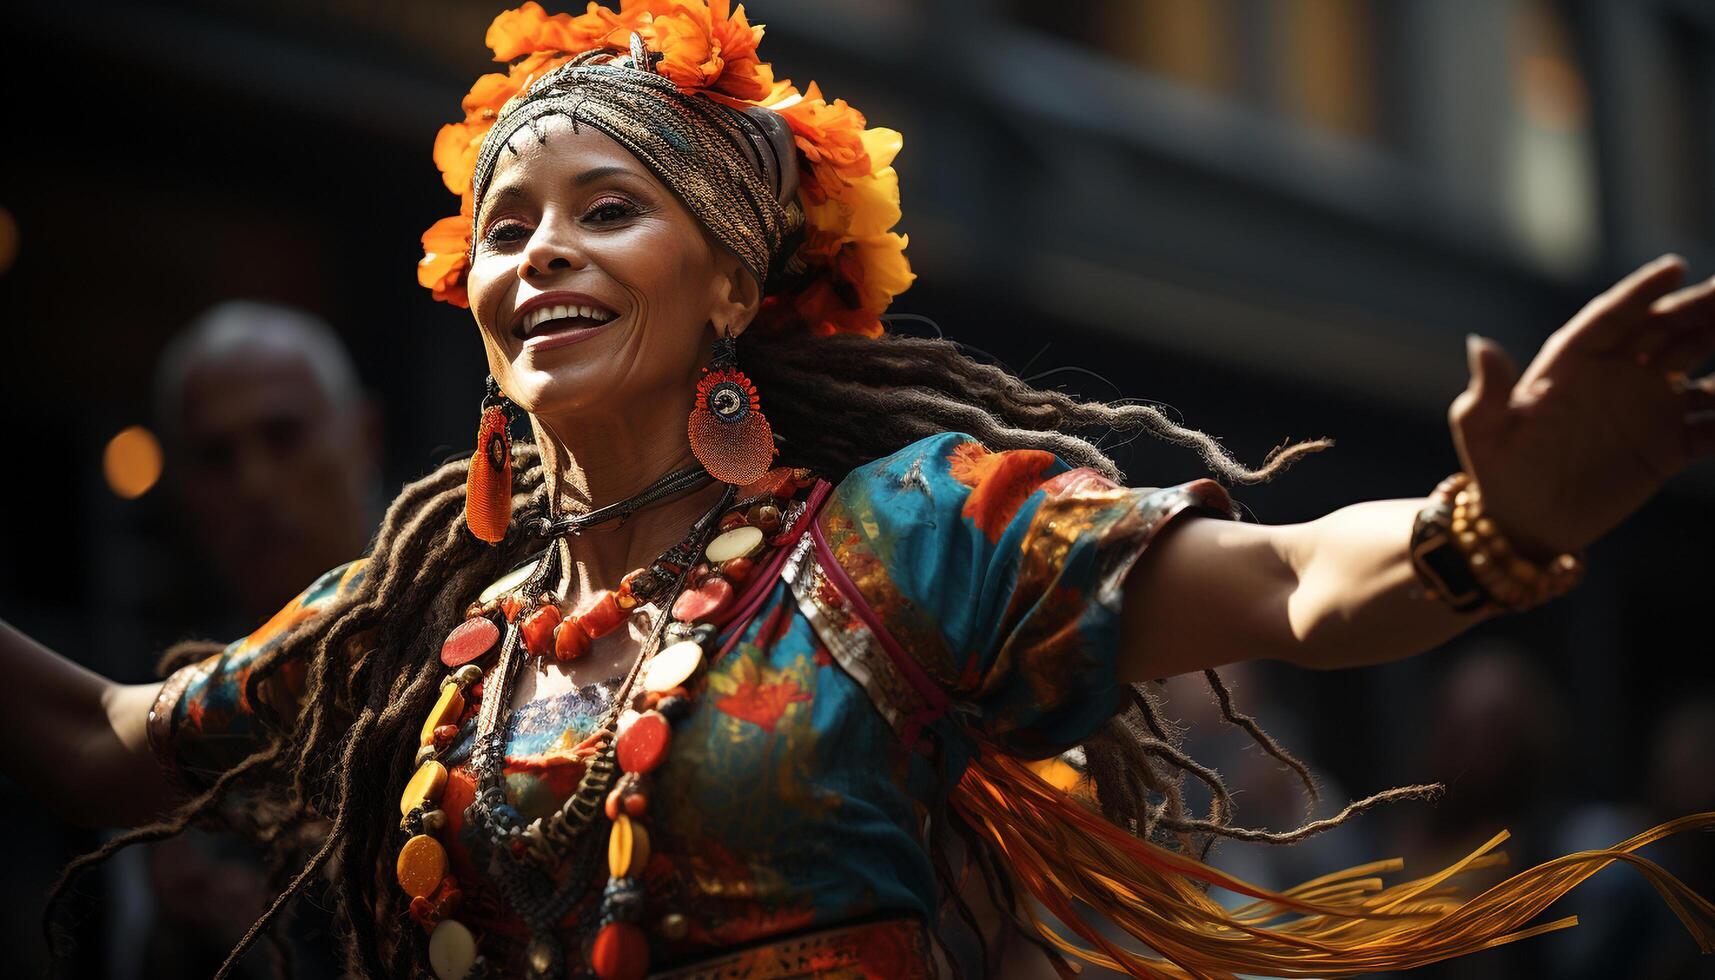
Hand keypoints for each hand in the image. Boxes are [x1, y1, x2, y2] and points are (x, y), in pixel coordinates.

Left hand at [1448, 254, 1714, 559]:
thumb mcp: (1483, 432)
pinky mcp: (1670, 445)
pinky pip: (1712, 424)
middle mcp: (1617, 375)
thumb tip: (1480, 345)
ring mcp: (1647, 407)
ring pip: (1700, 367)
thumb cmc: (1498, 471)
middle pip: (1667, 330)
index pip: (1613, 317)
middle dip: (1701, 308)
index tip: (1677, 267)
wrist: (1526, 524)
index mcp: (1573, 362)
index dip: (1642, 292)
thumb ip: (1488, 392)